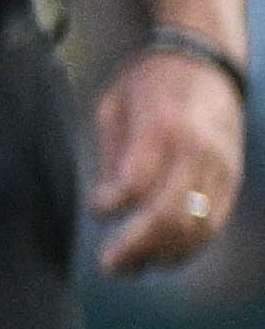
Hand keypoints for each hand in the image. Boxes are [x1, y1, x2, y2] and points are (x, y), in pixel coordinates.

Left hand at [91, 39, 246, 275]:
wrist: (205, 61)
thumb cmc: (149, 84)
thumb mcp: (115, 106)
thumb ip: (113, 155)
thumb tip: (109, 204)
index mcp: (163, 129)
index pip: (136, 183)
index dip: (111, 205)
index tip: (97, 208)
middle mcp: (198, 152)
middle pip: (171, 214)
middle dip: (137, 246)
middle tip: (109, 263)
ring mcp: (221, 168)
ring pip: (197, 227)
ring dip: (163, 254)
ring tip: (131, 267)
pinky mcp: (232, 179)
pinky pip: (214, 223)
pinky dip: (188, 246)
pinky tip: (162, 255)